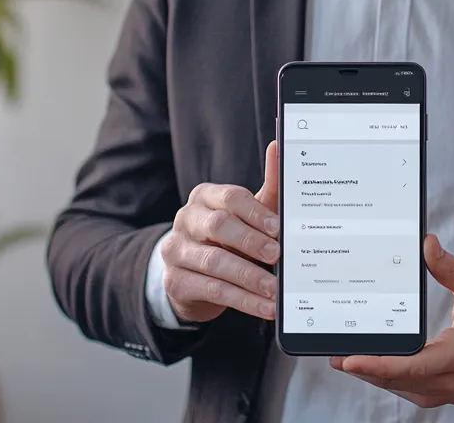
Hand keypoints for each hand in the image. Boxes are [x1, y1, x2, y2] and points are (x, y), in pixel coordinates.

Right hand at [160, 140, 280, 322]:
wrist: (194, 275)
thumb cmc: (229, 238)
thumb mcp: (249, 215)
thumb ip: (267, 187)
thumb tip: (278, 146)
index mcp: (204, 197)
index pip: (229, 198)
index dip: (254, 212)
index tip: (278, 227)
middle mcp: (185, 220)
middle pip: (218, 226)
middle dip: (250, 242)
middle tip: (277, 256)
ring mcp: (175, 251)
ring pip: (214, 263)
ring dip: (249, 278)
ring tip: (275, 291)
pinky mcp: (175, 282)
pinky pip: (212, 291)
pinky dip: (242, 301)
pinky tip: (263, 307)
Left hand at [331, 234, 453, 407]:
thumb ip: (453, 269)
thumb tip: (427, 245)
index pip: (412, 365)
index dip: (379, 365)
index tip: (351, 360)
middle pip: (400, 381)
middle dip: (366, 370)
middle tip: (337, 355)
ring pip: (406, 390)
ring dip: (379, 378)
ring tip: (353, 361)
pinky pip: (418, 393)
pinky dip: (398, 382)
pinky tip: (384, 369)